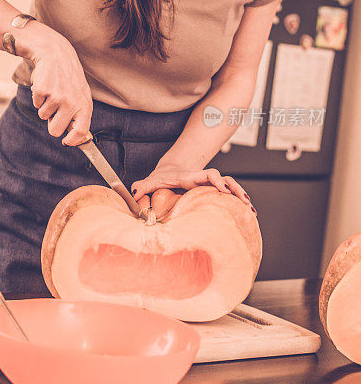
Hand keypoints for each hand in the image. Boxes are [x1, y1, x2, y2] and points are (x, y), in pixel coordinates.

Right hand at [20, 26, 92, 146]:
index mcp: (84, 105)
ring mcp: (57, 97)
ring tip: (52, 92)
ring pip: (43, 117)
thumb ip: (79, 114)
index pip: (81, 131)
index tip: (66, 142)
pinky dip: (38, 98)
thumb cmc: (69, 77)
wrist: (56, 54)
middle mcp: (72, 102)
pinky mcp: (43, 91)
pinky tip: (46, 86)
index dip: (72, 140)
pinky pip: (36, 105)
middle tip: (55, 110)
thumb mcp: (81, 94)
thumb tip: (75, 137)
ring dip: (45, 107)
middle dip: (51, 124)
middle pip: (55, 130)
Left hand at [131, 163, 254, 207]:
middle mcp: (203, 180)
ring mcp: (210, 186)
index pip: (206, 175)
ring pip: (230, 187)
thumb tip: (133, 192)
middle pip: (224, 180)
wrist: (171, 170)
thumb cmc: (163, 178)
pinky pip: (230, 195)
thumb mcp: (152, 180)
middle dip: (234, 188)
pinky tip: (249, 213)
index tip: (222, 189)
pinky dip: (239, 202)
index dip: (215, 180)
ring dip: (240, 196)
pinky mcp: (213, 192)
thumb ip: (142, 185)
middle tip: (243, 200)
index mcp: (191, 178)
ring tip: (250, 210)